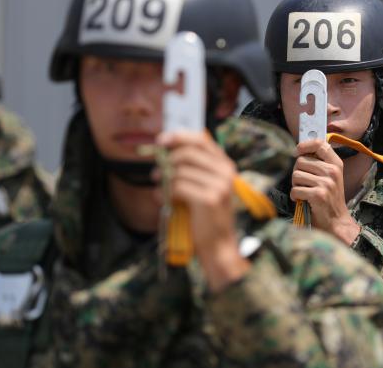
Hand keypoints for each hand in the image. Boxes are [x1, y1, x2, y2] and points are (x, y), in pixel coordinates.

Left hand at [157, 131, 249, 291]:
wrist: (218, 245)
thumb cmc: (206, 215)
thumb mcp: (205, 186)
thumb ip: (193, 168)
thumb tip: (166, 148)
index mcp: (226, 165)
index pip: (202, 140)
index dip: (179, 137)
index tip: (161, 140)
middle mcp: (226, 172)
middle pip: (187, 153)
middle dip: (167, 161)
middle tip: (157, 173)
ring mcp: (219, 185)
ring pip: (180, 171)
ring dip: (163, 180)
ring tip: (159, 189)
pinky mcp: (209, 199)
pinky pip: (178, 187)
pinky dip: (164, 193)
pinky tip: (163, 200)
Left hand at [290, 139, 359, 244]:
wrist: (336, 221)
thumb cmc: (329, 198)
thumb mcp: (330, 177)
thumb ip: (319, 162)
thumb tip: (300, 149)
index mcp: (336, 164)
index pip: (320, 144)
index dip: (305, 145)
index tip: (297, 150)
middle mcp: (332, 171)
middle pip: (301, 161)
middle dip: (297, 173)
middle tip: (303, 183)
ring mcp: (326, 183)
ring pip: (296, 175)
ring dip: (296, 185)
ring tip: (304, 191)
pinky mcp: (318, 195)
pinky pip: (295, 189)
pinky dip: (295, 196)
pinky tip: (302, 199)